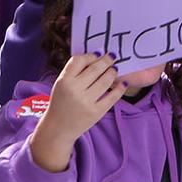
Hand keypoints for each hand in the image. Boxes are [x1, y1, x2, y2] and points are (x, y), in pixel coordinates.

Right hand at [29, 53, 126, 171]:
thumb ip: (74, 71)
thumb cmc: (61, 102)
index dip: (91, 55)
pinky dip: (119, 89)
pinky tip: (122, 84)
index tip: (98, 55)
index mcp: (64, 80)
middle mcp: (75, 89)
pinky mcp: (97, 112)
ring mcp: (87, 101)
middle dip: (106, 61)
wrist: (59, 127)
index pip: (79, 60)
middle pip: (95, 69)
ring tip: (114, 70)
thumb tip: (95, 58)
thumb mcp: (61, 83)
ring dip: (112, 73)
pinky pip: (112, 97)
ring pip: (105, 81)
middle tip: (112, 57)